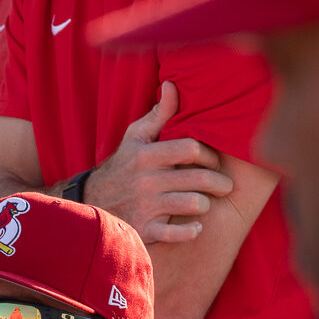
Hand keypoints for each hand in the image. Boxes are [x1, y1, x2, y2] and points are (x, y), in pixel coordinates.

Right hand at [86, 80, 233, 243]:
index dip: (211, 155)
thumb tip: (173, 84)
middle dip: (219, 183)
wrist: (92, 202)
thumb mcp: (135, 137)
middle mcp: (147, 180)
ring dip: (205, 205)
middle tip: (225, 186)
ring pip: (193, 204)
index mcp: (147, 154)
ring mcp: (146, 206)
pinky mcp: (144, 229)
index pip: (192, 148)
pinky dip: (190, 232)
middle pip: (199, 178)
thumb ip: (159, 114)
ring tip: (206, 203)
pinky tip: (195, 227)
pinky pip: (176, 234)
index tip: (215, 161)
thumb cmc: (123, 166)